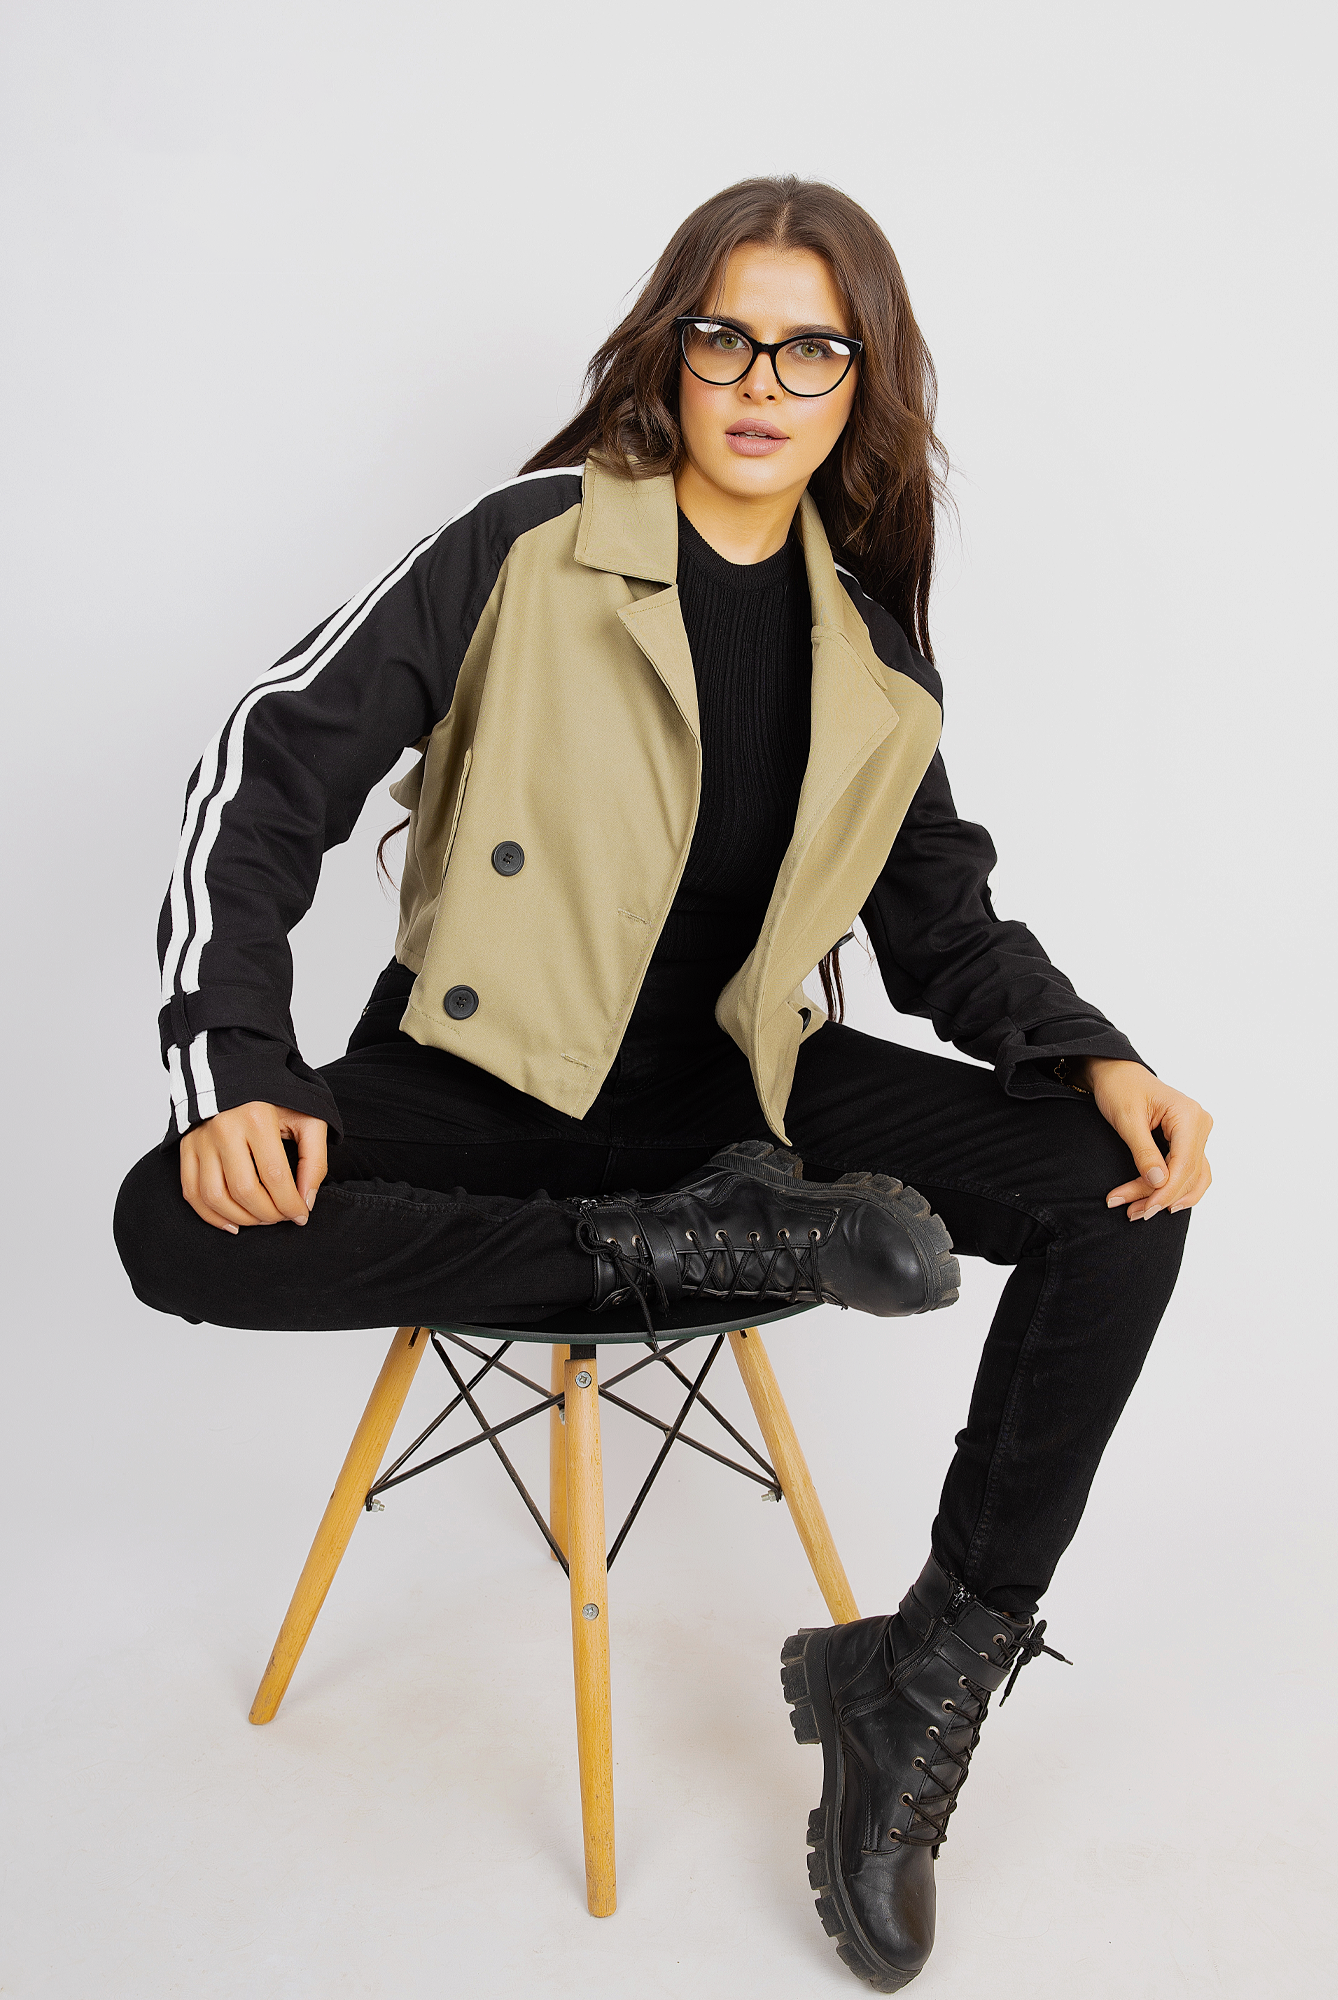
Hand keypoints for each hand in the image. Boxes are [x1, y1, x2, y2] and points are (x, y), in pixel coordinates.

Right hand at [179, 1102, 328, 1233]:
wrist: (239, 1073)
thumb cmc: (277, 1098)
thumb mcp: (307, 1119)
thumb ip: (314, 1159)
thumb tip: (306, 1201)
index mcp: (257, 1118)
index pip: (275, 1177)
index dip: (291, 1204)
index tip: (302, 1215)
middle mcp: (224, 1129)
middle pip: (244, 1191)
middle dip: (269, 1214)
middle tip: (283, 1217)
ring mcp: (200, 1139)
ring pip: (215, 1196)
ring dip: (241, 1218)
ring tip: (262, 1219)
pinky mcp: (186, 1147)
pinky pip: (192, 1192)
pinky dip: (210, 1215)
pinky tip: (233, 1223)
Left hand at [1078, 1058, 1212, 1221]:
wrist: (1117, 1074)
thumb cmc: (1120, 1088)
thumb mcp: (1127, 1119)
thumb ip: (1143, 1151)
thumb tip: (1159, 1183)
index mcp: (1188, 1114)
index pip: (1184, 1164)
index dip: (1165, 1191)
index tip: (1144, 1209)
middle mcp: (1200, 1124)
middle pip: (1186, 1174)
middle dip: (1157, 1196)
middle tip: (1130, 1212)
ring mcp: (1198, 1134)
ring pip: (1191, 1177)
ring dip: (1166, 1197)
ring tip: (1137, 1212)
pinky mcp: (1190, 1142)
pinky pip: (1191, 1172)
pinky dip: (1175, 1189)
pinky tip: (1159, 1203)